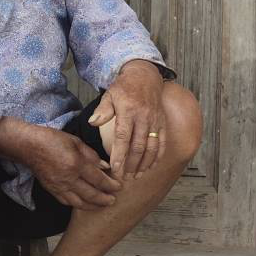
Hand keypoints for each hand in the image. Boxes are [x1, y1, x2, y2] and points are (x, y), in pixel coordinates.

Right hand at [27, 127, 123, 209]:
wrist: (29, 146)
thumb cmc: (53, 140)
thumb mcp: (76, 142)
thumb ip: (92, 156)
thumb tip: (106, 167)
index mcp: (76, 164)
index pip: (98, 179)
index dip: (111, 185)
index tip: (119, 187)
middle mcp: (68, 178)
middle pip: (91, 194)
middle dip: (104, 199)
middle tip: (114, 201)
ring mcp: (59, 186)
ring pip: (80, 202)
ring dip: (93, 206)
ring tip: (103, 206)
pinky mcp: (52, 190)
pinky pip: (67, 202)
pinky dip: (78, 205)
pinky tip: (86, 204)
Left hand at [89, 60, 165, 177]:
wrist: (146, 76)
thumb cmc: (125, 87)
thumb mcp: (110, 95)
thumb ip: (103, 110)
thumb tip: (93, 122)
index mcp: (128, 111)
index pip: (123, 137)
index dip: (119, 154)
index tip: (115, 168)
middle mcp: (143, 117)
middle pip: (138, 146)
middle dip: (131, 164)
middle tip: (124, 178)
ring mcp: (154, 121)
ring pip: (151, 147)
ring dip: (144, 164)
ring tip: (136, 176)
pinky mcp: (162, 123)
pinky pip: (162, 143)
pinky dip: (157, 157)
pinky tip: (151, 167)